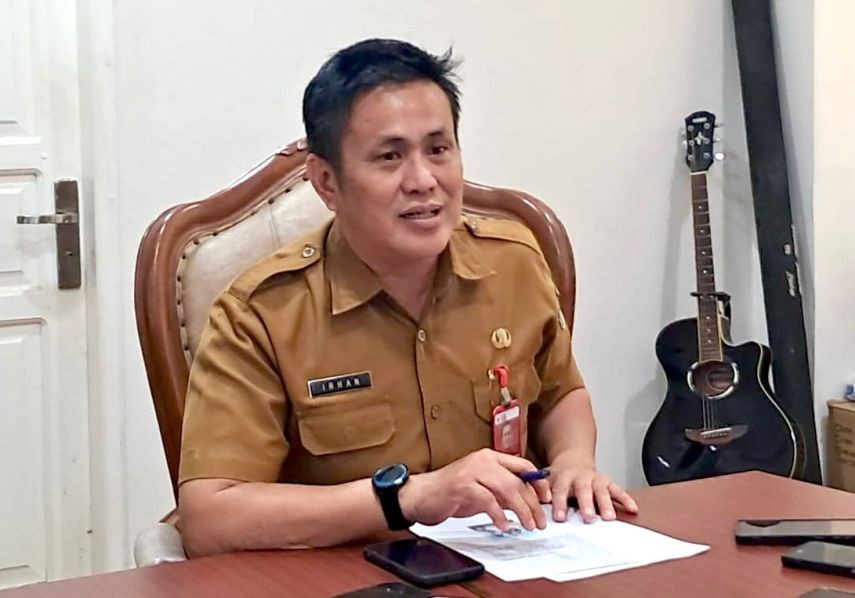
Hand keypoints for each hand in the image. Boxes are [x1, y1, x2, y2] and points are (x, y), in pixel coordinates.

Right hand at [399, 449, 551, 531]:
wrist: (421, 495)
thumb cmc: (452, 492)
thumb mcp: (483, 489)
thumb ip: (502, 492)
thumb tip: (526, 503)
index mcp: (490, 457)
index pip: (523, 466)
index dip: (538, 482)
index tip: (546, 499)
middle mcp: (483, 460)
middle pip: (518, 481)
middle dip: (533, 503)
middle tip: (540, 521)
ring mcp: (473, 471)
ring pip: (507, 489)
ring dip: (522, 510)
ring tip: (528, 525)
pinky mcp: (463, 485)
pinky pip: (488, 500)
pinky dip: (499, 515)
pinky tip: (504, 525)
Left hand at [548, 452, 637, 522]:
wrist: (573, 461)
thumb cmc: (559, 478)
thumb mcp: (546, 481)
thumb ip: (540, 493)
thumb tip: (531, 506)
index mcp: (563, 477)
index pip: (561, 490)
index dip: (560, 504)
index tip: (560, 518)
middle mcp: (581, 477)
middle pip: (584, 490)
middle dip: (586, 504)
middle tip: (588, 518)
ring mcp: (596, 479)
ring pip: (602, 491)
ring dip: (606, 504)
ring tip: (609, 517)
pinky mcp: (608, 483)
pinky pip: (618, 490)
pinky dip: (626, 499)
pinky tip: (633, 509)